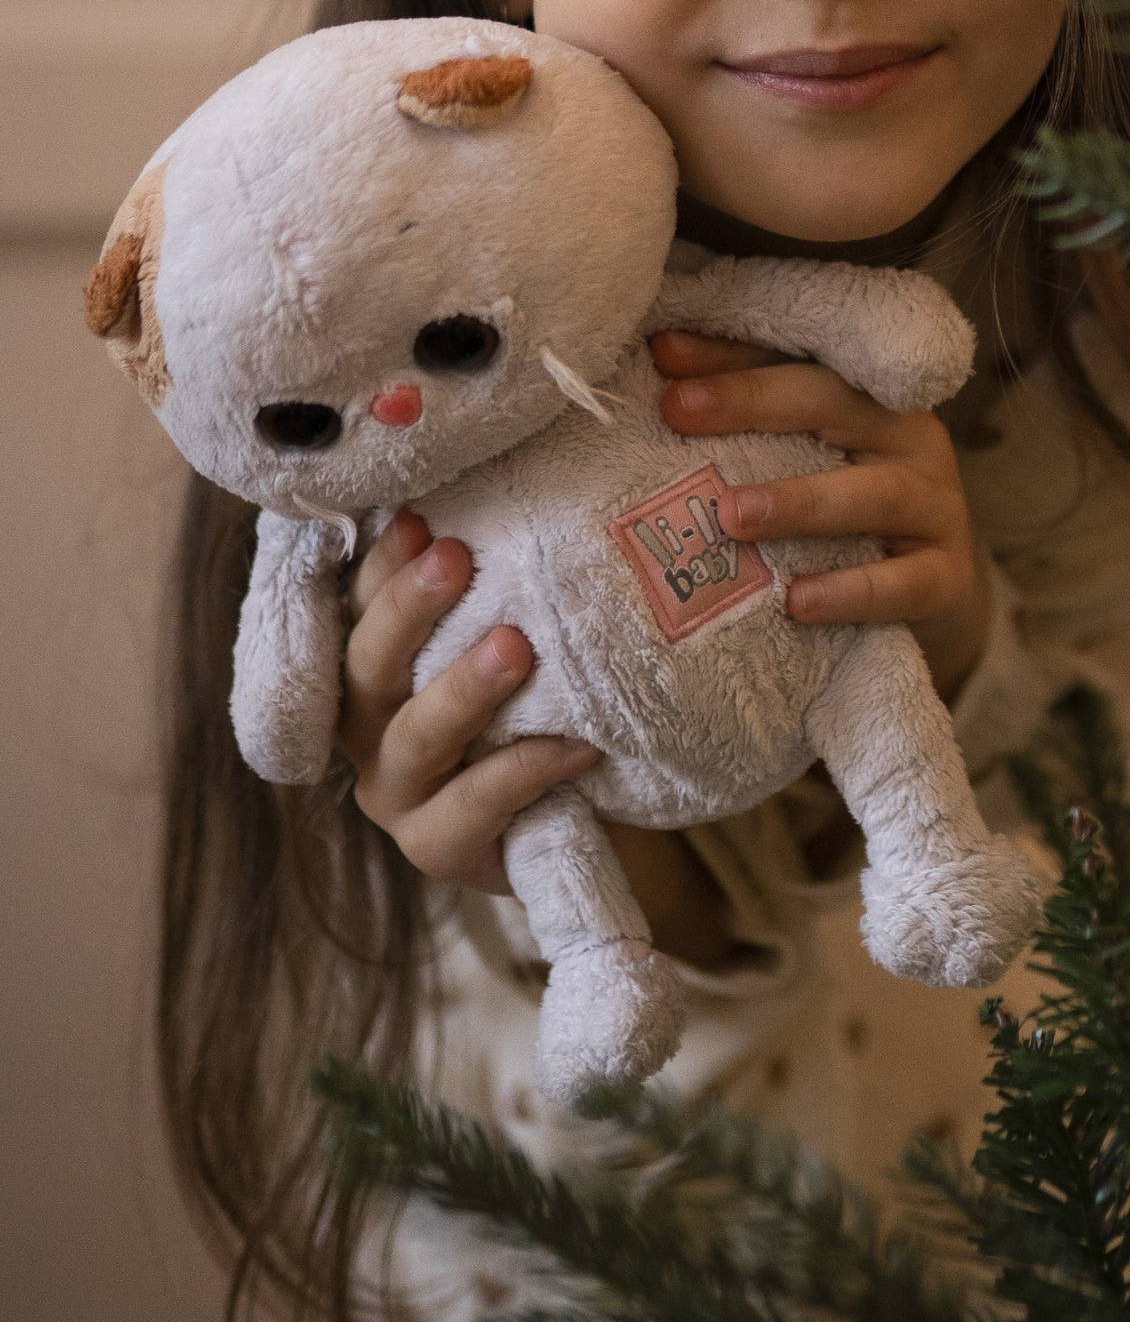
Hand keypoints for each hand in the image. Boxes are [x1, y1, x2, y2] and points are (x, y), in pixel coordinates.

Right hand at [340, 507, 598, 894]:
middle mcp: (369, 728)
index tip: (419, 516)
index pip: (360, 607)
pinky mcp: (437, 846)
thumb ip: (506, 580)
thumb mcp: (511, 637)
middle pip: (367, 666)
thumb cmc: (531, 708)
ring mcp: (398, 793)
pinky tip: (577, 744)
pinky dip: (525, 769)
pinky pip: (476, 804)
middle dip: (408, 609)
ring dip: (463, 690)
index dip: (382, 563)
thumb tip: (545, 475)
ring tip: (516, 647)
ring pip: (414, 737)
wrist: (567, 816)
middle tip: (456, 558)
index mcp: (374, 668)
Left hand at [653, 331, 992, 699]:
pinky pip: (904, 583)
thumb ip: (746, 430)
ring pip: (874, 494)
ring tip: (732, 516)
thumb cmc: (843, 517)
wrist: (928, 595)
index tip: (660, 354)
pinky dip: (851, 591)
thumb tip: (653, 388)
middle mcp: (910, 437)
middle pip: (836, 403)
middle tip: (677, 412)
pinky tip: (797, 602)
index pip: (798, 358)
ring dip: (800, 502)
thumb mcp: (804, 461)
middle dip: (753, 402)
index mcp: (869, 396)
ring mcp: (936, 507)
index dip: (731, 354)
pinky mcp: (947, 577)